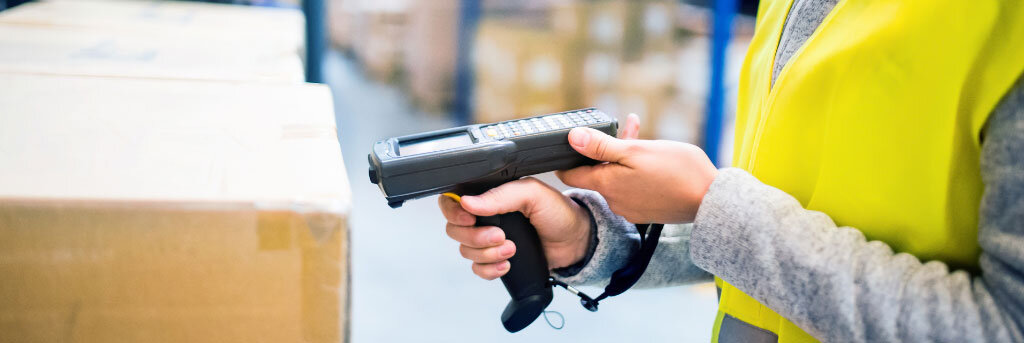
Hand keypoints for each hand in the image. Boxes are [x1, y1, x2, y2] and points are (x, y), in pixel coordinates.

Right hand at [437, 114, 642, 279]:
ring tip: (511, 249)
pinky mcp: (496, 259)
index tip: (469, 219)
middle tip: (501, 236)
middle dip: (476, 237)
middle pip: (456, 230)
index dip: (454, 212)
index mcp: (490, 195)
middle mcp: (485, 216)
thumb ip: (501, 195)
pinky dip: (489, 269)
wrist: (576, 242)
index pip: (453, 201)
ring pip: (466, 251)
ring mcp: (489, 239)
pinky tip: (507, 265)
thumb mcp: (533, 194)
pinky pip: (478, 269)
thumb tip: (469, 202)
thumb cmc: (558, 213)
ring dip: (487, 253)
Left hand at [555, 116, 717, 223]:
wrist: (711, 200)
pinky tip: (654, 157)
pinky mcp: (646, 210)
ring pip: (617, 177)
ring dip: (625, 157)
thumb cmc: (677, 172)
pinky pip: (633, 187)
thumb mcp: (636, 151)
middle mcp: (614, 201)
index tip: (571, 143)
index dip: (568, 157)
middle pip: (598, 172)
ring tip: (642, 135)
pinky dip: (637, 171)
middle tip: (623, 128)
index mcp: (607, 185)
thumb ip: (601, 146)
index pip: (570, 174)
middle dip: (606, 149)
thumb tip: (572, 138)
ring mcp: (631, 208)